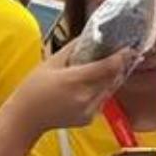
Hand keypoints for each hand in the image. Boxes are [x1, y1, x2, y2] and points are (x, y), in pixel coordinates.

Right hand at [6, 45, 134, 133]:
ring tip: (107, 67)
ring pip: (109, 90)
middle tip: (122, 54)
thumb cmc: (33, 90)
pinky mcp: (89, 119)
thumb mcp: (51, 63)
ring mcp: (88, 111)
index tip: (129, 48)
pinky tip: (91, 85)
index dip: (121, 57)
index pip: (107, 67)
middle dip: (118, 66)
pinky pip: (101, 101)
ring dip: (111, 79)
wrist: (26, 119)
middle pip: (112, 79)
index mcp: (74, 80)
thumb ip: (72, 49)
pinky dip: (101, 91)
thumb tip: (88, 36)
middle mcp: (85, 97)